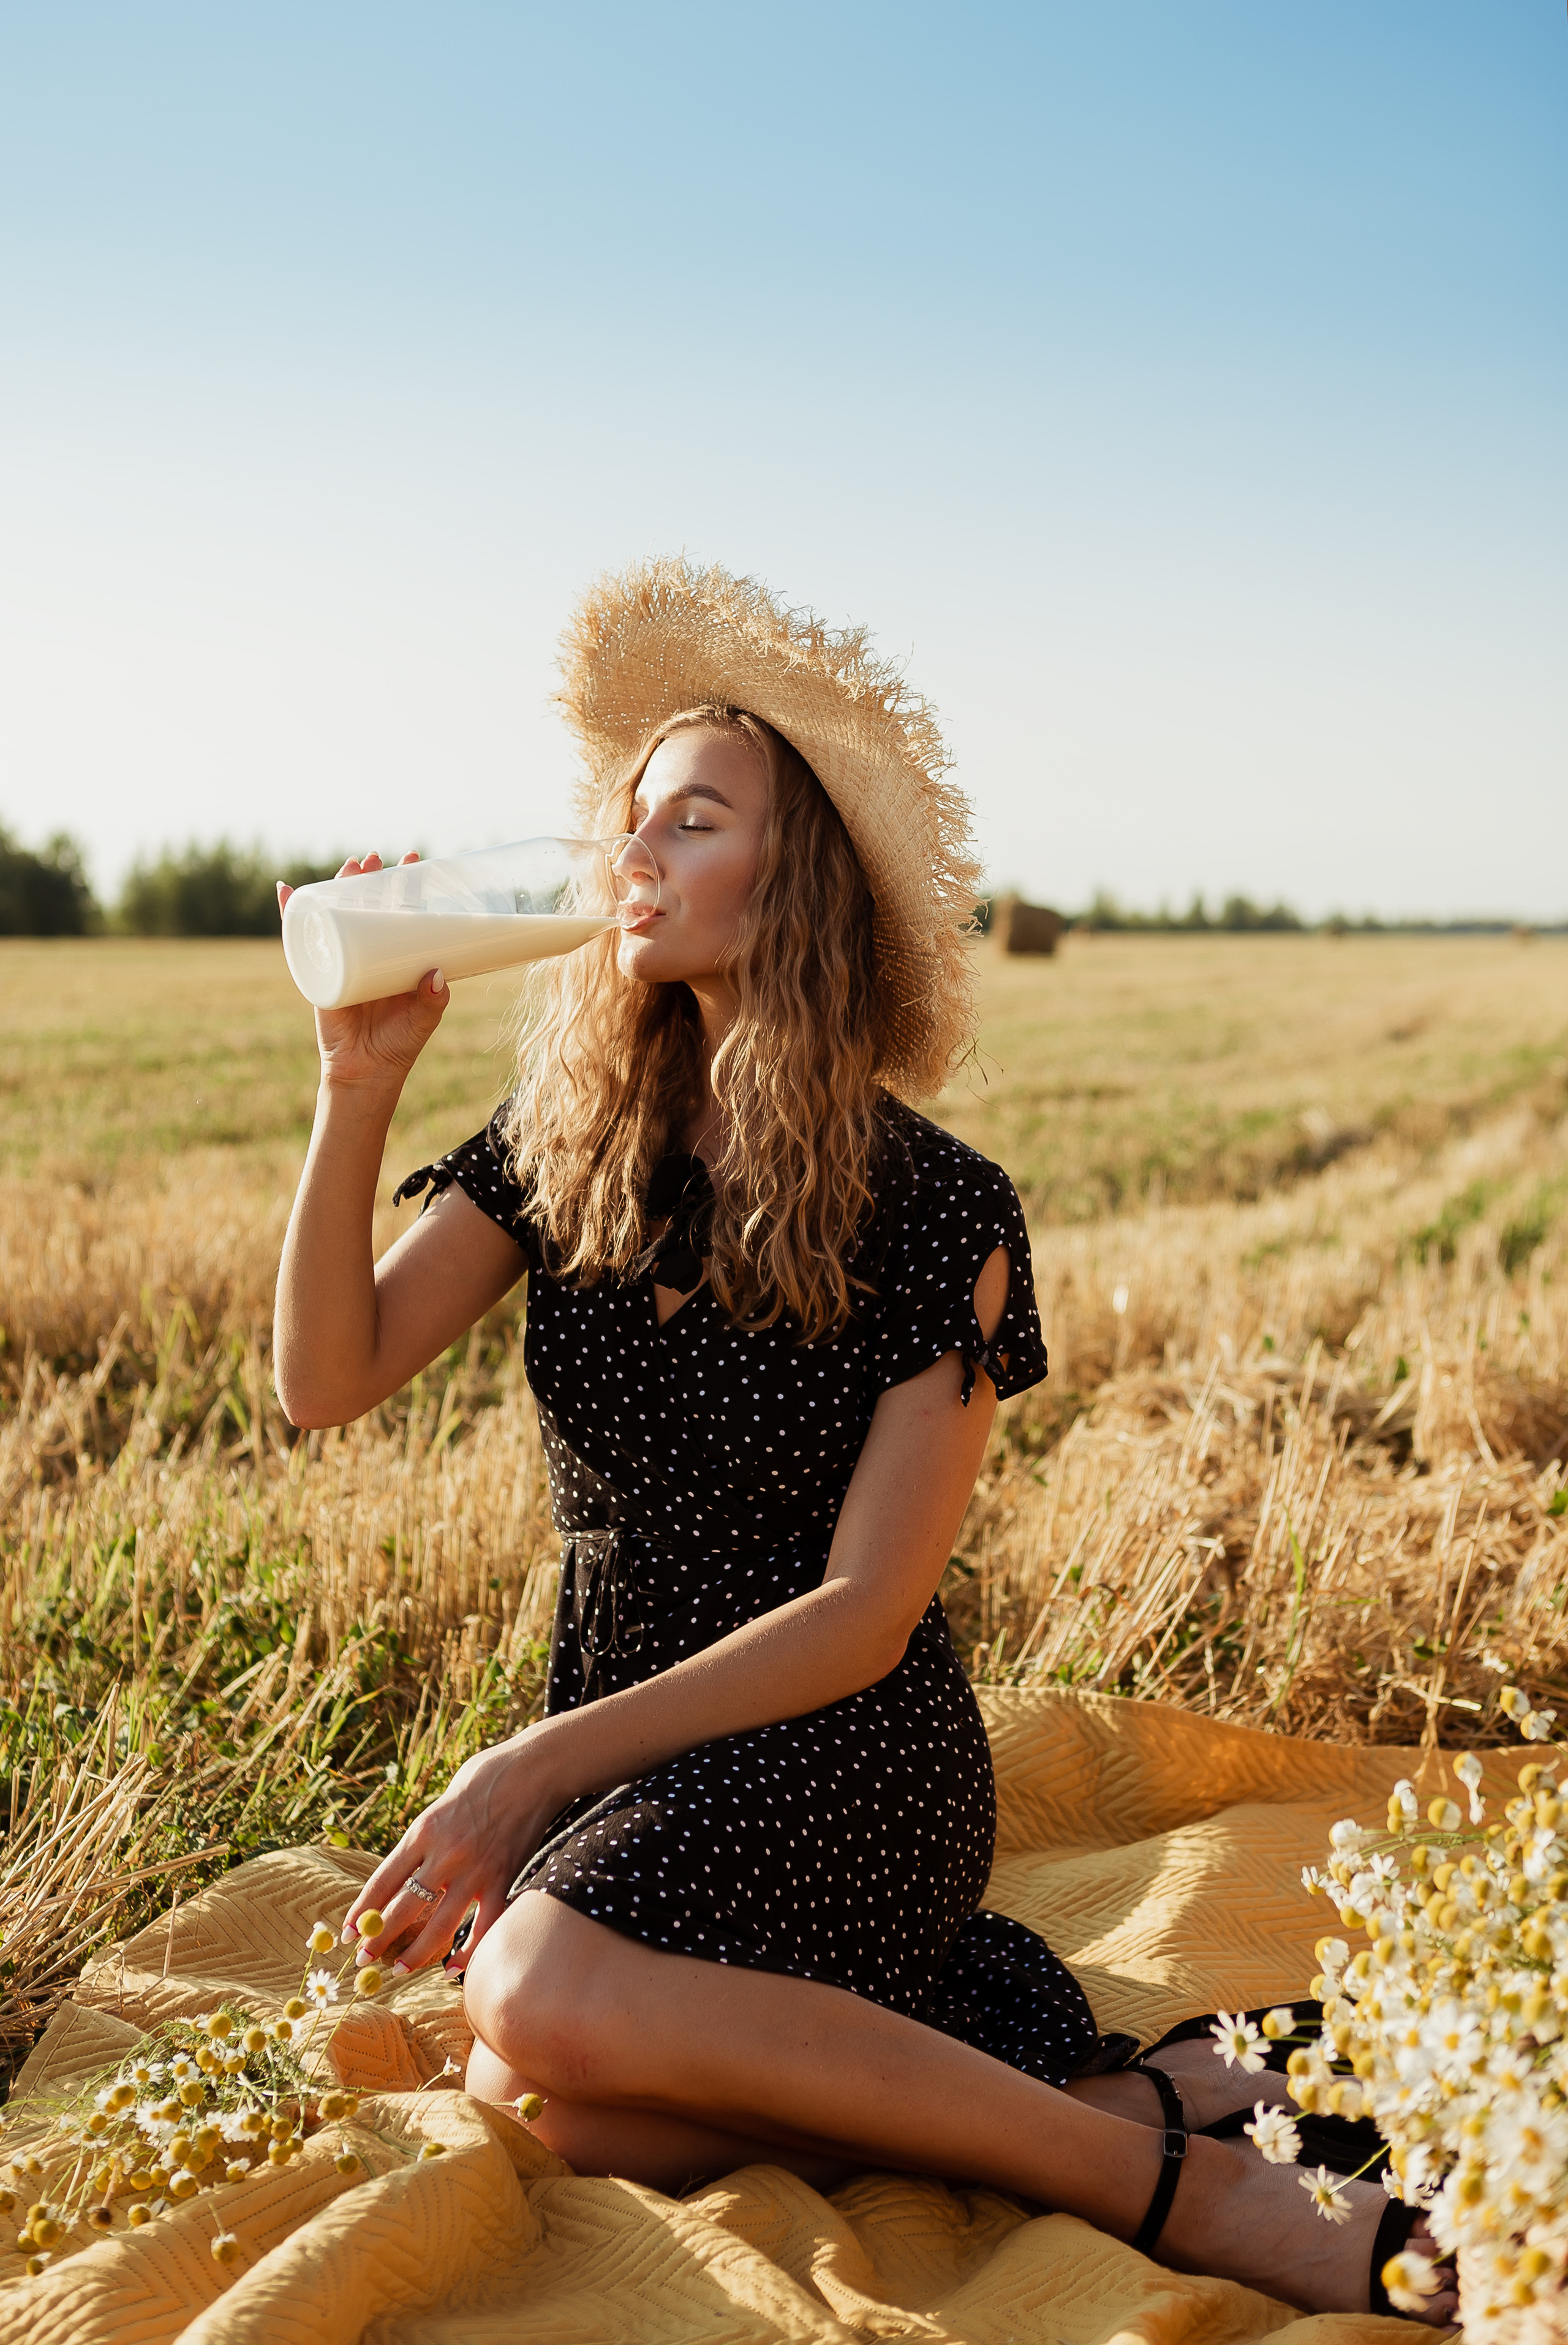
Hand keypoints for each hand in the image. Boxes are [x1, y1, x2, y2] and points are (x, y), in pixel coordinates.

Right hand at [277, 852, 449, 1094]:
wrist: (365, 1073)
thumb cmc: (398, 1044)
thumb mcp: (423, 1019)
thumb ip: (434, 1000)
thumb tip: (436, 974)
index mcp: (395, 957)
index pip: (400, 911)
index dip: (405, 886)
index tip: (415, 861)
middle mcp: (366, 953)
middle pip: (365, 905)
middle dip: (369, 878)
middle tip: (376, 858)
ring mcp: (339, 959)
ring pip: (335, 914)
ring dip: (336, 887)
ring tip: (348, 867)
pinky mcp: (317, 972)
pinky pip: (300, 940)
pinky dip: (291, 914)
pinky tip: (287, 891)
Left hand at [342, 1732, 564, 1977]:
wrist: (533, 1769)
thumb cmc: (484, 1777)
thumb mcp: (440, 1803)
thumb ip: (424, 1839)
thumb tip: (405, 1874)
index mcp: (423, 1831)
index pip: (382, 1881)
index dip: (361, 1911)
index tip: (347, 1933)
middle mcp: (445, 1854)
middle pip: (403, 1909)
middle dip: (378, 1939)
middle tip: (363, 1960)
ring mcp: (476, 1871)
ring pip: (438, 1927)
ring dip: (415, 1955)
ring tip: (398, 1971)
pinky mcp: (504, 1879)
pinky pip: (483, 1927)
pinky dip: (468, 1953)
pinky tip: (452, 1970)